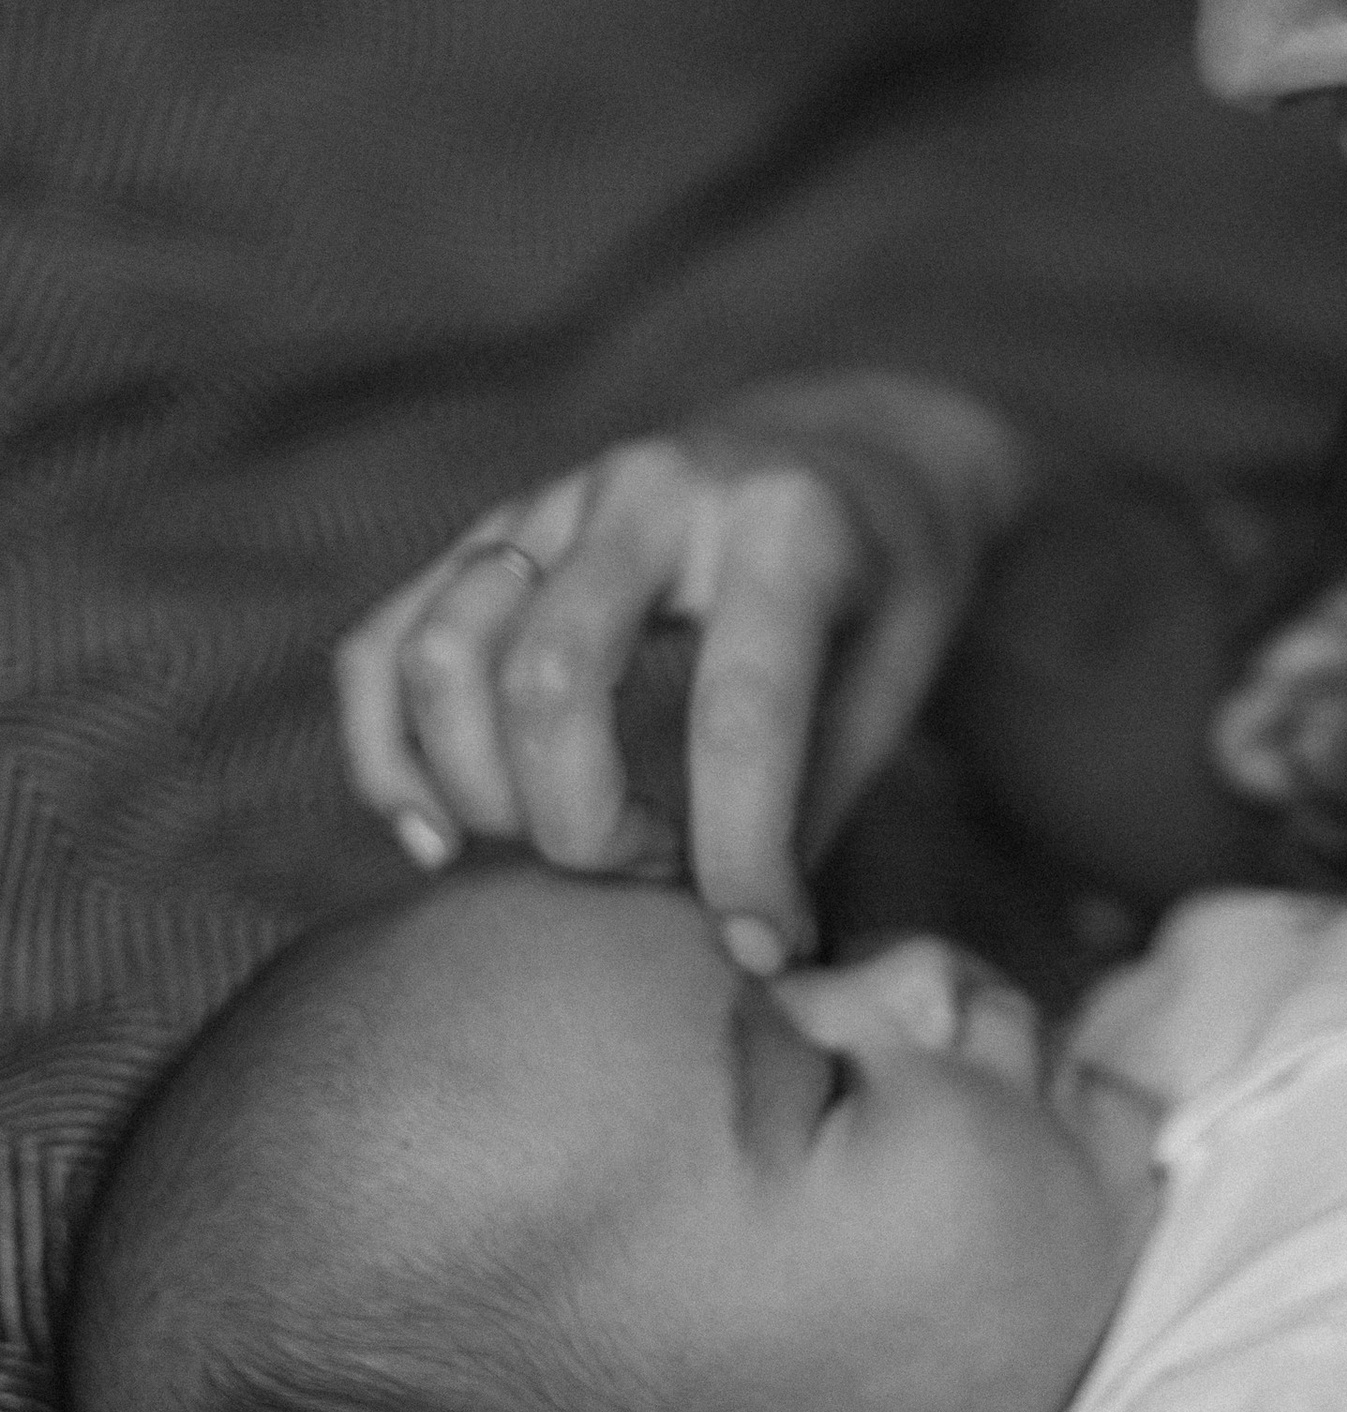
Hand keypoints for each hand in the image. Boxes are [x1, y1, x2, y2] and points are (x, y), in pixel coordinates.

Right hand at [335, 372, 1028, 966]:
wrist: (857, 451)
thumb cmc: (887, 588)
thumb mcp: (898, 676)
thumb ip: (818, 803)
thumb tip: (748, 960)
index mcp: (787, 527)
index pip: (740, 715)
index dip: (743, 858)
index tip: (763, 947)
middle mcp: (655, 492)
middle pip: (550, 681)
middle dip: (584, 826)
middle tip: (657, 871)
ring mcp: (556, 501)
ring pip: (443, 654)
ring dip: (482, 793)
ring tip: (571, 843)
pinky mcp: (491, 532)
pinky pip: (383, 647)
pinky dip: (387, 757)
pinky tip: (442, 839)